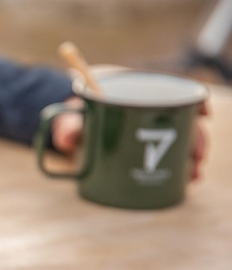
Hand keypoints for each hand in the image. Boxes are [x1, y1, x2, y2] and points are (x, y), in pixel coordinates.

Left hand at [51, 98, 208, 180]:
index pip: (171, 91)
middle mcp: (148, 111)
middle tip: (196, 156)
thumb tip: (68, 139)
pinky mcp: (148, 150)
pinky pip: (172, 156)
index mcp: (133, 93)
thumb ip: (66, 128)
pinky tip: (189, 179)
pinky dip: (182, 166)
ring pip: (182, 139)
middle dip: (196, 137)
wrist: (71, 131)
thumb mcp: (68, 122)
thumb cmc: (72, 119)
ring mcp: (151, 132)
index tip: (203, 113)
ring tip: (194, 173)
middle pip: (182, 119)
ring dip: (193, 155)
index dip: (192, 100)